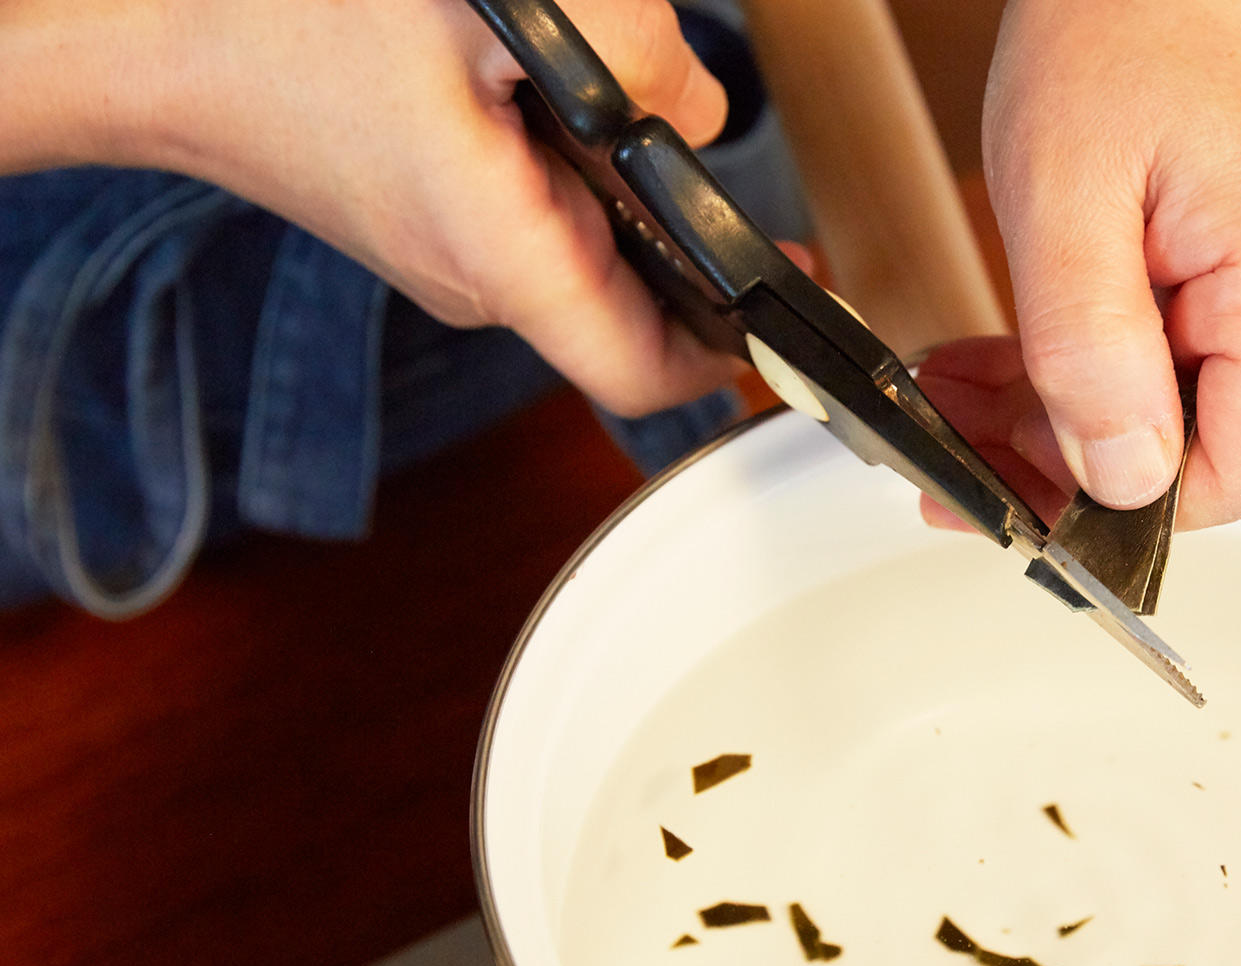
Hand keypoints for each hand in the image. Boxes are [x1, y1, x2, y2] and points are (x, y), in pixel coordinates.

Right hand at [3, 0, 737, 414]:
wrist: (161, 41)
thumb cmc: (295, 21)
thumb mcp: (496, 9)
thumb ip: (634, 56)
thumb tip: (698, 117)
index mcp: (501, 257)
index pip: (646, 372)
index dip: (736, 358)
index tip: (796, 321)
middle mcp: (481, 285)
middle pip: (633, 320)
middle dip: (707, 274)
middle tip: (769, 227)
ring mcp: (454, 263)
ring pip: (592, 267)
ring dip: (643, 215)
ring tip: (658, 137)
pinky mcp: (436, 226)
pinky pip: (543, 227)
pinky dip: (586, 185)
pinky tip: (578, 118)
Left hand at [982, 0, 1240, 525]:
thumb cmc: (1119, 27)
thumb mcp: (1062, 197)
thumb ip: (1088, 353)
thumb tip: (1118, 481)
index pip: (1238, 477)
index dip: (1120, 509)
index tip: (1015, 493)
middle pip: (1205, 452)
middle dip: (1068, 461)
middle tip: (951, 437)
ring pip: (1184, 416)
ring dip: (1066, 418)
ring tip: (961, 388)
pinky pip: (1185, 365)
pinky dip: (1094, 372)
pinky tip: (1014, 363)